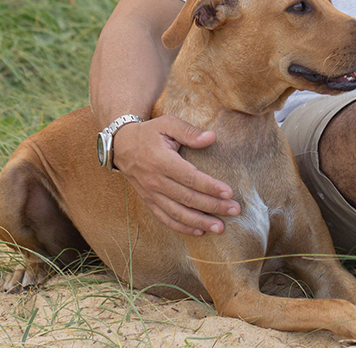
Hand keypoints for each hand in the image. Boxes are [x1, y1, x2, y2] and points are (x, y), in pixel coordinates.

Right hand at [112, 115, 240, 235]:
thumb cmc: (149, 133)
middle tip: (234, 210)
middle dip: (213, 206)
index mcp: (162, 161)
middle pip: (188, 198)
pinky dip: (181, 227)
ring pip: (177, 213)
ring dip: (199, 222)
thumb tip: (212, 137)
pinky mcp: (148, 201)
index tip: (229, 192)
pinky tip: (198, 231)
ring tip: (220, 228)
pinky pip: (165, 218)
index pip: (190, 178)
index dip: (210, 186)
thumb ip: (189, 131)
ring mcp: (151, 194)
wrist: (121, 145)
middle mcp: (156, 181)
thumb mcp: (167, 123)